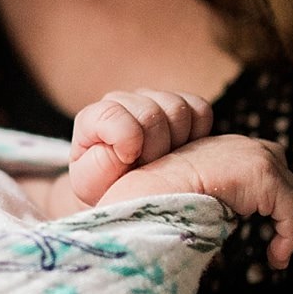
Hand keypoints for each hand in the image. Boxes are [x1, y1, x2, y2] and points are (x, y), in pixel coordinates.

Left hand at [67, 89, 213, 206]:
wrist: (134, 192)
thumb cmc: (108, 189)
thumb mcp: (92, 186)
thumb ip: (97, 167)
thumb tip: (119, 149)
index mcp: (94, 120)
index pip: (110, 113)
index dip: (126, 138)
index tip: (130, 161)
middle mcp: (123, 104)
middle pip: (150, 111)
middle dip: (155, 147)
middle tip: (150, 168)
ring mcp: (154, 102)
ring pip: (177, 108)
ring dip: (176, 141)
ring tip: (166, 162)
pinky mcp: (184, 107)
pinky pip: (200, 110)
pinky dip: (198, 134)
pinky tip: (183, 152)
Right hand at [103, 134, 292, 267]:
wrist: (148, 191)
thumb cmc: (153, 200)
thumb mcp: (183, 195)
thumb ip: (206, 200)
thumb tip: (214, 232)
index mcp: (217, 147)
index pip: (256, 162)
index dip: (265, 195)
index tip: (256, 226)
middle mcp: (238, 145)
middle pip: (280, 169)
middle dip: (283, 203)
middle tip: (278, 242)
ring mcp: (253, 155)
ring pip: (289, 190)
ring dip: (288, 224)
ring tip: (277, 255)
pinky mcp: (262, 173)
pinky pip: (290, 206)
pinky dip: (290, 234)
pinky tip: (276, 257)